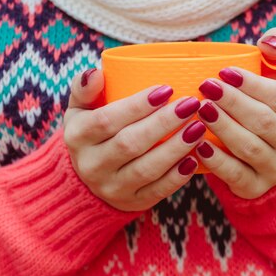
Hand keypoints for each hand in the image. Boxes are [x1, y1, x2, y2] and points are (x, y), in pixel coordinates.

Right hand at [64, 68, 205, 210]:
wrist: (87, 180)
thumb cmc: (92, 132)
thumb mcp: (80, 110)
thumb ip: (85, 89)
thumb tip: (96, 73)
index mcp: (78, 137)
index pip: (106, 120)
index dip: (137, 105)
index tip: (166, 89)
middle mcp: (92, 165)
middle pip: (130, 143)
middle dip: (163, 123)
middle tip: (191, 104)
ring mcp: (112, 187)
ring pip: (146, 169)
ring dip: (175, 148)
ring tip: (198, 128)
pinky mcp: (132, 202)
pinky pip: (157, 191)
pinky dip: (177, 176)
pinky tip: (194, 158)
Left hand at [195, 28, 275, 198]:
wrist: (266, 149)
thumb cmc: (267, 104)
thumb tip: (270, 42)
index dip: (253, 84)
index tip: (224, 72)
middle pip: (265, 122)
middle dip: (233, 103)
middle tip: (206, 87)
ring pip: (249, 147)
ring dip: (222, 126)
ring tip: (201, 109)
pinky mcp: (257, 188)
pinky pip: (235, 174)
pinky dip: (216, 159)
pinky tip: (198, 144)